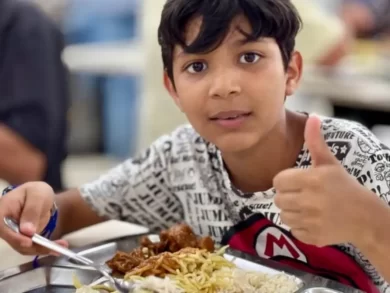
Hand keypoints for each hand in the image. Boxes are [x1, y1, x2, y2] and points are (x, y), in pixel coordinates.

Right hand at [0, 182, 67, 254]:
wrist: (41, 197)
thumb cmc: (37, 192)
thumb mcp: (37, 196)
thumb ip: (32, 211)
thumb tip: (26, 231)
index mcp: (2, 210)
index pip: (2, 227)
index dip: (14, 237)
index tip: (28, 242)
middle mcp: (4, 224)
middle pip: (13, 240)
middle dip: (33, 246)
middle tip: (52, 247)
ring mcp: (13, 233)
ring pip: (23, 247)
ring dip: (41, 249)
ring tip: (60, 247)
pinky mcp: (22, 239)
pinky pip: (31, 247)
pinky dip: (44, 248)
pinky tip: (58, 247)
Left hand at [274, 115, 374, 246]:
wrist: (365, 217)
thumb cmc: (344, 186)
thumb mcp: (329, 163)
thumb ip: (315, 142)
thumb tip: (312, 117)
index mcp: (311, 179)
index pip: (278, 181)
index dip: (285, 181)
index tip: (296, 182)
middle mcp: (309, 201)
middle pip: (278, 199)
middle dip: (287, 196)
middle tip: (303, 195)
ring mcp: (310, 221)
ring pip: (283, 215)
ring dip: (292, 212)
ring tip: (307, 208)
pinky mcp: (312, 237)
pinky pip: (293, 230)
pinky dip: (300, 227)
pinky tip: (312, 220)